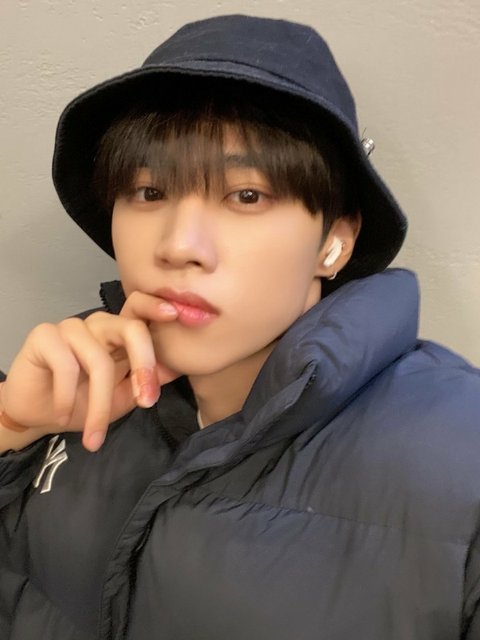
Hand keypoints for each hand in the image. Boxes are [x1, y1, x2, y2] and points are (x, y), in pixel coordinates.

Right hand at [1, 292, 178, 451]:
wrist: (40, 416)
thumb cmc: (83, 402)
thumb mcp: (123, 397)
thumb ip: (148, 381)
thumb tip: (178, 367)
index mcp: (121, 333)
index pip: (141, 309)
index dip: (157, 307)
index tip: (176, 315)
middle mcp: (100, 324)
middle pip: (130, 328)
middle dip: (144, 365)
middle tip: (147, 402)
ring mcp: (72, 327)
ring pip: (98, 359)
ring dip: (99, 404)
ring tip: (95, 436)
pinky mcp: (45, 335)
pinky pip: (65, 364)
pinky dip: (67, 397)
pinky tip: (63, 414)